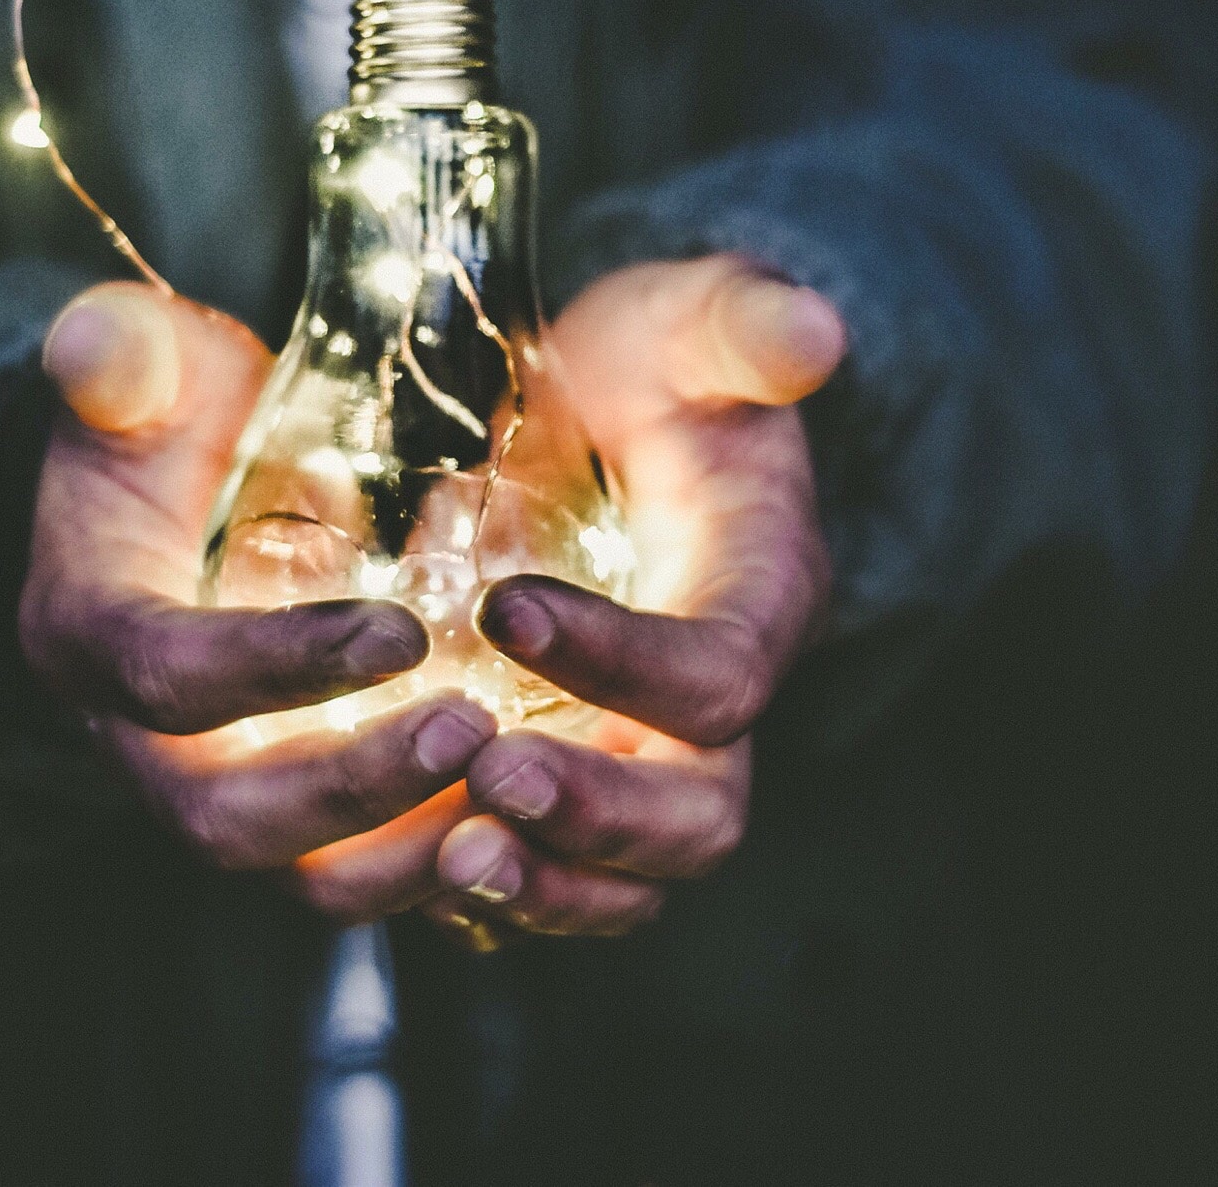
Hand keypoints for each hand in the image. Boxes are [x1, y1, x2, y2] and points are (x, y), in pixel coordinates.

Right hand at [21, 282, 497, 912]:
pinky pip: (362, 873)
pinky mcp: (294, 812)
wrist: (171, 498)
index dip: (276, 667)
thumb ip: (122, 357)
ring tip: (521, 793)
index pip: (168, 676)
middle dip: (352, 789)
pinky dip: (443, 866)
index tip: (400, 631)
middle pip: (228, 817)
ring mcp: (221, 788)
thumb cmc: (165, 424)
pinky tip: (534, 823)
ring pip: (302, 874)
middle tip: (474, 731)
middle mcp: (141, 741)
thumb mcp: (141, 373)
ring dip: (409, 854)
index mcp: (91, 632)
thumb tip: (93, 341)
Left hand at [426, 256, 845, 943]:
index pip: (718, 674)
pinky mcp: (572, 777)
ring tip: (449, 856)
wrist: (610, 418)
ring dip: (544, 885)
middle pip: (696, 815)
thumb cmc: (653, 369)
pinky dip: (491, 893)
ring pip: (627, 879)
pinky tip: (406, 863)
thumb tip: (812, 330)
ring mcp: (641, 756)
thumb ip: (743, 325)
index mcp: (757, 599)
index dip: (624, 661)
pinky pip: (549, 875)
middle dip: (598, 814)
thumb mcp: (691, 323)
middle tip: (488, 777)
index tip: (505, 607)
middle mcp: (710, 706)